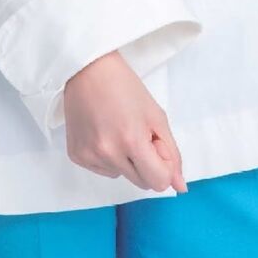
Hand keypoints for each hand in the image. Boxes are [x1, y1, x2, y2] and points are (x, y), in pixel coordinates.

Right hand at [63, 51, 187, 193]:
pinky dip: (108, 157)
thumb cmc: (125, 87)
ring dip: (126, 160)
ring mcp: (89, 156)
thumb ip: (171, 153)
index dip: (163, 165)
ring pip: (122, 175)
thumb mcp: (156, 116)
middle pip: (142, 183)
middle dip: (147, 164)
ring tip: (118, 129)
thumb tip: (180, 187)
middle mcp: (108, 153)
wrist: (87, 70)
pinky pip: (103, 170)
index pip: (158, 182)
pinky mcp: (76, 156)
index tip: (156, 143)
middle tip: (138, 133)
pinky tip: (103, 133)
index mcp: (131, 140)